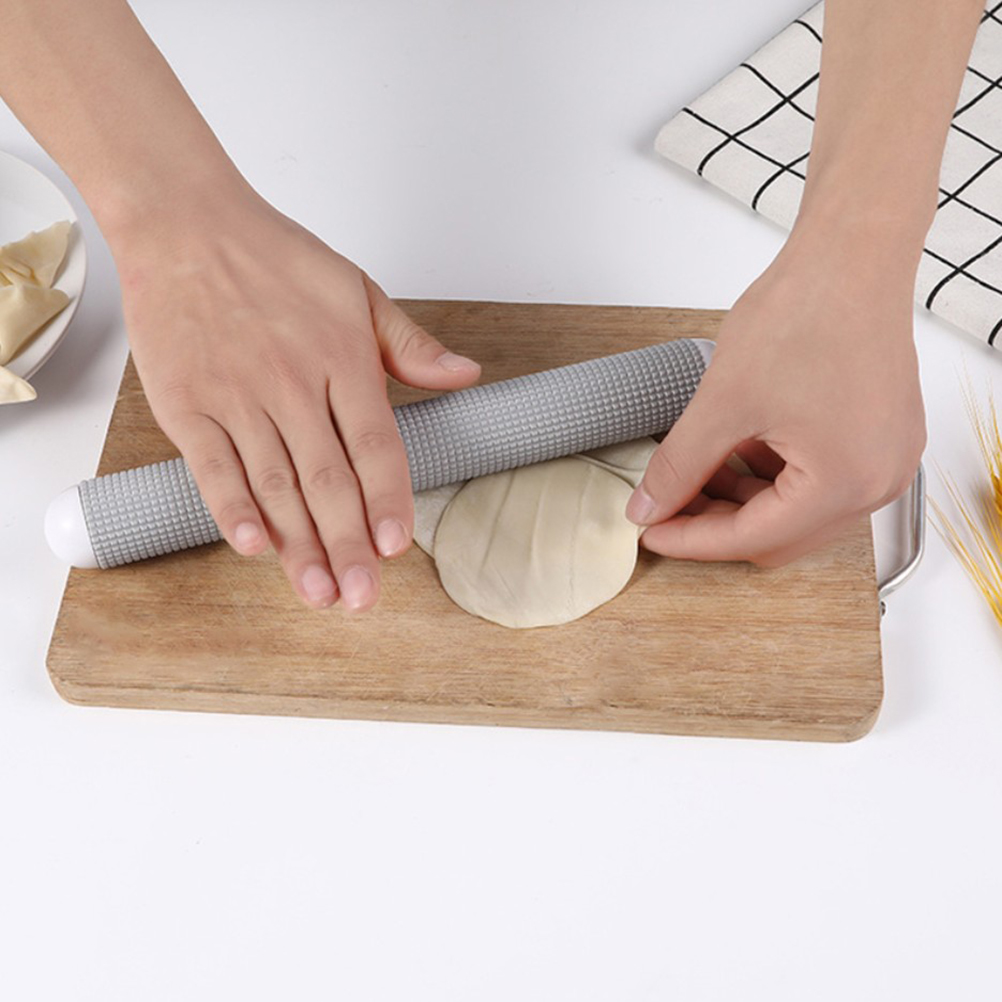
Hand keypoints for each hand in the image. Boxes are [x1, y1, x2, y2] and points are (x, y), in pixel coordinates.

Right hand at [114, 189, 480, 609]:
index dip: (388, 499)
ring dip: (298, 544)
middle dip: (348, 544)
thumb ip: (411, 344)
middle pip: (328, 480)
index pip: (376, 445)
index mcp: (342, 359)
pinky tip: (255, 547)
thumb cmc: (276, 258)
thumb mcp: (358, 290)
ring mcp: (237, 397)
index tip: (396, 547)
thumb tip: (466, 376)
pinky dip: (232, 509)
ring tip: (319, 591)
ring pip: (275, 484)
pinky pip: (213, 467)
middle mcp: (292, 384)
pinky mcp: (188, 405)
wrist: (187, 224)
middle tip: (361, 597)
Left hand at [626, 223, 926, 565]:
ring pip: (798, 514)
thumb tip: (648, 507)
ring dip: (744, 502)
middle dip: (717, 525)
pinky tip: (736, 453)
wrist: (852, 254)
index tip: (649, 532)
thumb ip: (678, 466)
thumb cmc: (805, 314)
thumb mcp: (722, 403)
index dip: (690, 539)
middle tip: (667, 506)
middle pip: (779, 538)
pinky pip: (820, 483)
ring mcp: (885, 462)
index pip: (751, 539)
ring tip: (695, 474)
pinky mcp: (882, 440)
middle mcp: (877, 485)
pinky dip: (774, 478)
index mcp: (843, 484)